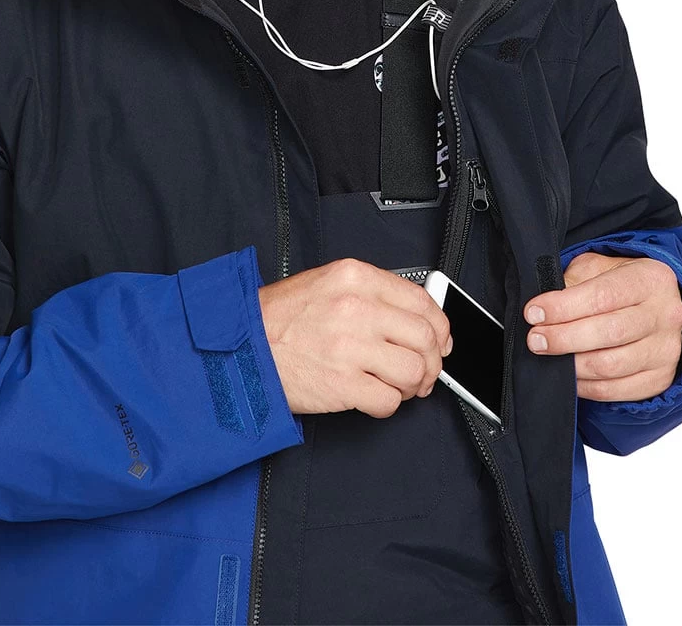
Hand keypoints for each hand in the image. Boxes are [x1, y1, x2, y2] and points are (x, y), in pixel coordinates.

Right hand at [257, 258, 452, 418]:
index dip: (440, 326)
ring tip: (400, 385)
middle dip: (432, 361)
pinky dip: (388, 404)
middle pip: (425, 337)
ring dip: (413, 384)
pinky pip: (388, 400)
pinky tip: (375, 396)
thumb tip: (416, 317)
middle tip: (424, 371)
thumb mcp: (328, 283)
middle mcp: (356, 308)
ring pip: (414, 370)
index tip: (441, 340)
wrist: (241, 348)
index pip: (422, 301)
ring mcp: (350, 347)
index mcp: (356, 278)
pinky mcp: (342, 384)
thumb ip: (373, 293)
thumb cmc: (280, 318)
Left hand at [522, 252, 681, 401]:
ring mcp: (666, 350)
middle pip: (609, 333)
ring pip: (611, 366)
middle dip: (564, 338)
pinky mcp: (660, 378)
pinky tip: (569, 374)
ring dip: (572, 365)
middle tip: (536, 340)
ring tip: (549, 356)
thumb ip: (573, 282)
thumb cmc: (619, 285)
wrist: (655, 306)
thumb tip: (543, 309)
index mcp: (650, 279)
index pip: (603, 295)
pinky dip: (585, 386)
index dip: (563, 307)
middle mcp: (665, 315)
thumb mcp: (597, 268)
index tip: (534, 313)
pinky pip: (615, 390)